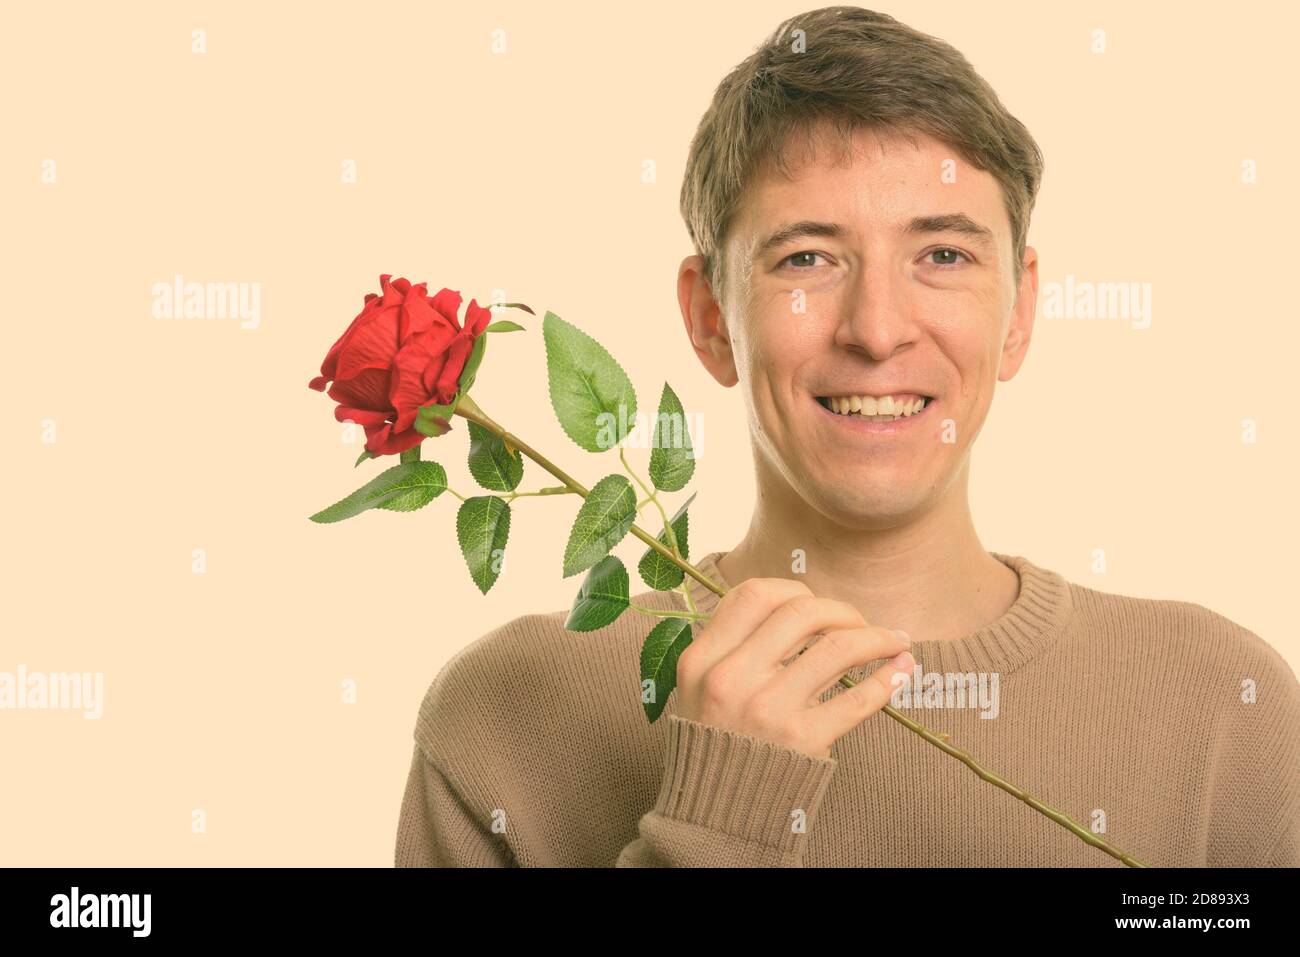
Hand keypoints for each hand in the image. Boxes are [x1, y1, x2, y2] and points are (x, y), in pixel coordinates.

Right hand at [675, 577, 914, 759]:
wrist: (716, 814)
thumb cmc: (717, 742)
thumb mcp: (699, 689)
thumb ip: (732, 646)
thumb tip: (797, 605)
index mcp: (702, 659)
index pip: (754, 595)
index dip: (792, 590)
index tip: (814, 603)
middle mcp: (731, 678)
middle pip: (801, 612)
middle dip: (841, 610)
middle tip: (858, 623)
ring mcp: (767, 709)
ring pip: (838, 646)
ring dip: (877, 636)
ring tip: (894, 640)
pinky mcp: (802, 741)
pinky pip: (859, 697)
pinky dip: (889, 677)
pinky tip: (902, 669)